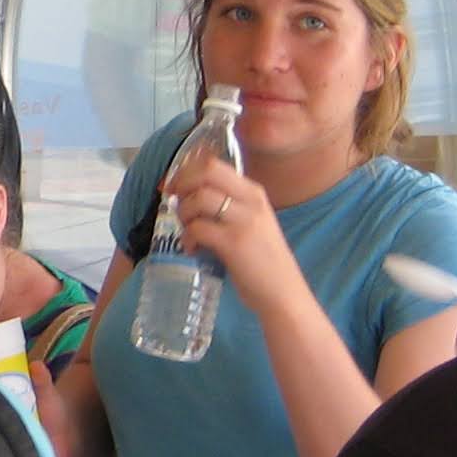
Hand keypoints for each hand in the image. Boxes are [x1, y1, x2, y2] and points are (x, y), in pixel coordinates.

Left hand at [164, 151, 301, 308]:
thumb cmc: (262, 261)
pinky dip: (187, 238)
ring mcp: (244, 221)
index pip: (214, 164)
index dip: (185, 171)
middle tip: (175, 204)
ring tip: (188, 232)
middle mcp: (251, 201)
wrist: (283, 293)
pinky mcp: (234, 243)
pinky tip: (192, 250)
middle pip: (205, 172)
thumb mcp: (251, 223)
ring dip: (183, 214)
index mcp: (254, 192)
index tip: (173, 186)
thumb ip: (227, 207)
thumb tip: (186, 194)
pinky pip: (197, 228)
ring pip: (198, 199)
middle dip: (181, 184)